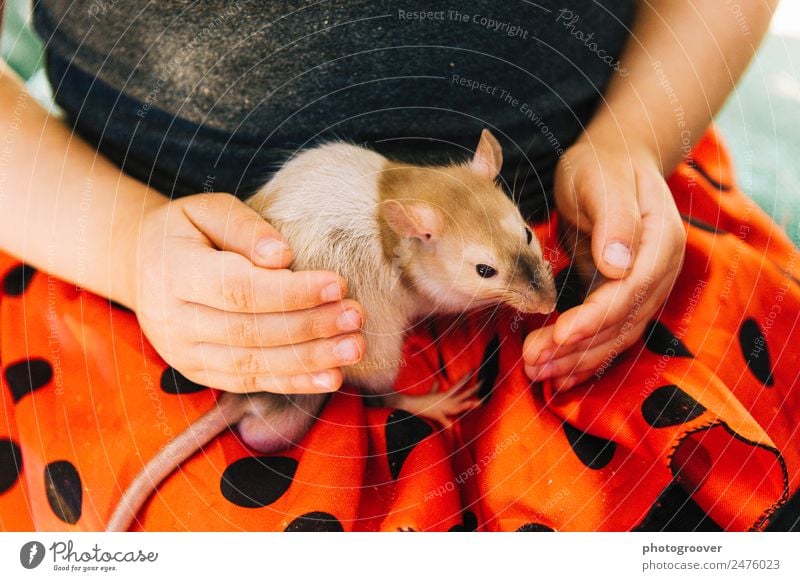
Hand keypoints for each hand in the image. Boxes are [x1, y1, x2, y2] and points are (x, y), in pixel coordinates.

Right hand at [127, 193, 365, 393]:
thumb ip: (244, 227)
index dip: (292, 292)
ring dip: (309, 360)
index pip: (239, 290)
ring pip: (253, 364)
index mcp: (173, 272)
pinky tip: (330, 377)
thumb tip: (283, 256)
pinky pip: (249, 383)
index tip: (337, 284)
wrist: (141, 265)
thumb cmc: (185, 231)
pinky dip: (293, 383)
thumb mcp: (208, 209)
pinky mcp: (199, 373)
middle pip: (251, 331)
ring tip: (353, 348)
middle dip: (310, 327)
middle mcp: (174, 320)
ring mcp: (184, 353)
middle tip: (355, 316)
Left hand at [523, 134, 685, 390]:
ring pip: (614, 335)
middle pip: (622, 321)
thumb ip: (614, 220)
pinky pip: (607, 334)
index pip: (631, 290)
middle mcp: (659, 272)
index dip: (596, 317)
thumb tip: (618, 265)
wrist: (612, 164)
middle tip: (533, 363)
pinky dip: (584, 355)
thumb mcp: (601, 181)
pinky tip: (559, 374)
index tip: (559, 333)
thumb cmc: (602, 167)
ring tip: (537, 372)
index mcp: (661, 242)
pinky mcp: (623, 297)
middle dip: (577, 348)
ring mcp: (644, 288)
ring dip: (576, 360)